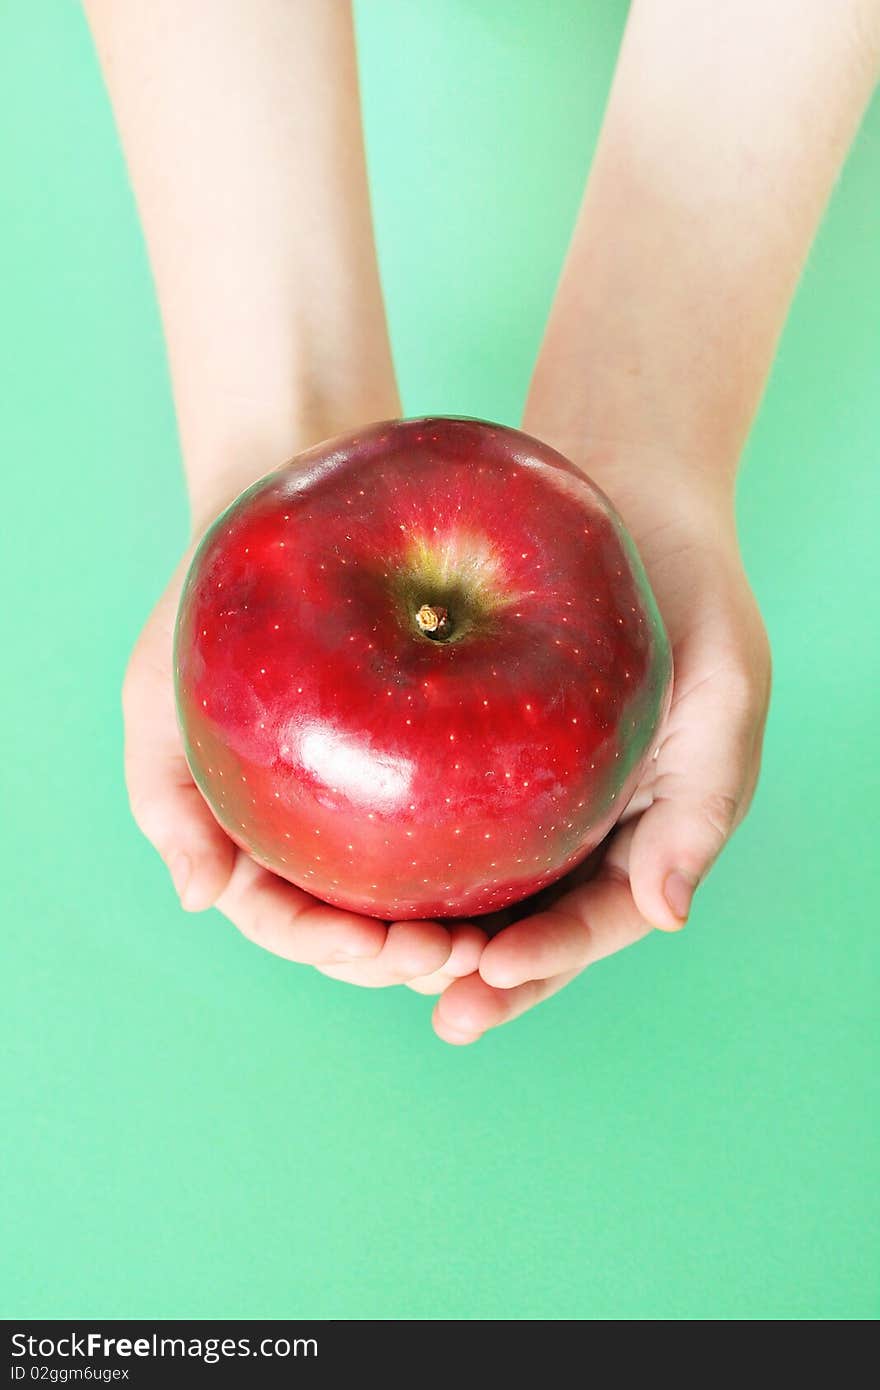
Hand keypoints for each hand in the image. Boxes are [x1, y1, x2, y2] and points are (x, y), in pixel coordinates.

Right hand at [123, 545, 485, 991]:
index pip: (285, 919)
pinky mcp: (439, 775)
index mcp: (253, 841)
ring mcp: (380, 815)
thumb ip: (167, 794)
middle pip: (360, 933)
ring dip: (457, 945)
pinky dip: (496, 883)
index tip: (369, 942)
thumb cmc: (206, 607)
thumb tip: (197, 898)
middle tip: (449, 952)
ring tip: (495, 945)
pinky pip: (472, 841)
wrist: (276, 521)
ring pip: (420, 907)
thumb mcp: (158, 692)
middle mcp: (319, 841)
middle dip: (399, 960)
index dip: (324, 944)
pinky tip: (529, 889)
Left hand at [431, 457, 770, 1043]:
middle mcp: (583, 826)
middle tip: (434, 1006)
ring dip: (432, 929)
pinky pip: (436, 807)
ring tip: (376, 955)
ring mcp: (528, 791)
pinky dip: (400, 846)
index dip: (546, 956)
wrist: (634, 499)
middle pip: (529, 924)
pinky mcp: (475, 745)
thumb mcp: (725, 694)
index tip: (487, 973)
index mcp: (646, 833)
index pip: (597, 920)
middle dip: (481, 977)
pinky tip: (350, 865)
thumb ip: (702, 807)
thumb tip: (670, 916)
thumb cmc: (698, 597)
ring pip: (475, 883)